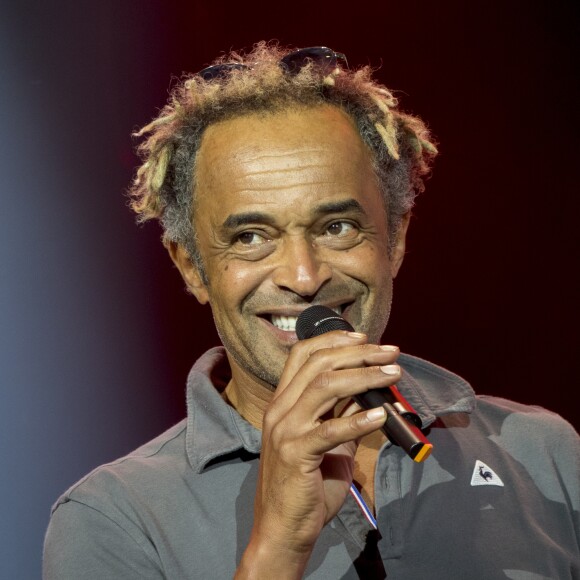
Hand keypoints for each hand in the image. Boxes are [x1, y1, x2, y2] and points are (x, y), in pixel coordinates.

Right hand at [236, 331, 399, 577]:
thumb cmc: (308, 485)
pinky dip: (359, 419)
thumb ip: (344, 415)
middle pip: (319, 364)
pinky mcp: (295, 454)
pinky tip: (383, 416)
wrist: (283, 529)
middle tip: (390, 352)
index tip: (364, 337)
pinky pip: (330, 430)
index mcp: (283, 402)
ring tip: (393, 374)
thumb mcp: (329, 443)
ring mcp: (284, 430)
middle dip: (358, 353)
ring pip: (324, 387)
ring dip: (364, 376)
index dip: (334, 339)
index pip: (303, 354)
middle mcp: (279, 409)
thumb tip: (377, 394)